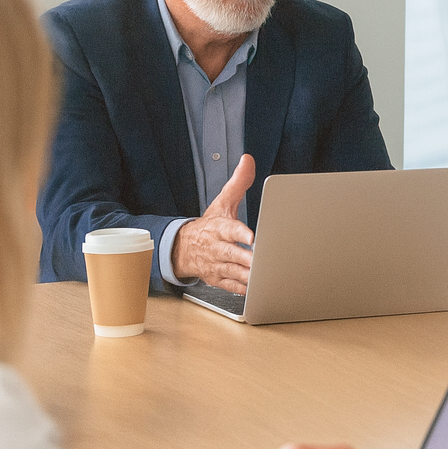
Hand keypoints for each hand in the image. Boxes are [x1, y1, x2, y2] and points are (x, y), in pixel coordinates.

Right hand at [172, 152, 255, 291]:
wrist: (184, 247)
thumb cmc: (209, 225)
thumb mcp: (222, 202)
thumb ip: (238, 183)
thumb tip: (248, 160)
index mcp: (218, 227)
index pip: (229, 228)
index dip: (240, 232)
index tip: (251, 236)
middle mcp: (216, 247)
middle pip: (232, 254)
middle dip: (248, 258)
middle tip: (264, 260)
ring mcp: (216, 264)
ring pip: (233, 272)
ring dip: (248, 275)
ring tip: (264, 276)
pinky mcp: (216, 278)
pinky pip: (230, 286)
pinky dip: (242, 288)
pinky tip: (255, 288)